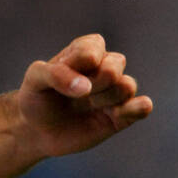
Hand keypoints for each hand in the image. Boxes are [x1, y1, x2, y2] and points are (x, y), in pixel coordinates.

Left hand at [16, 33, 152, 159]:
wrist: (37, 130)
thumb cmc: (37, 97)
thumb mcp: (35, 79)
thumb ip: (55, 74)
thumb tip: (85, 88)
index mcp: (86, 50)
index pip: (93, 48)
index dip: (76, 65)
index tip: (58, 77)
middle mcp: (104, 67)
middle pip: (115, 64)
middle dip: (94, 81)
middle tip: (78, 94)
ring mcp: (114, 92)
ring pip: (127, 85)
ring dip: (105, 98)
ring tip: (89, 106)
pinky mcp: (122, 116)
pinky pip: (142, 107)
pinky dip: (135, 109)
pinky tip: (114, 115)